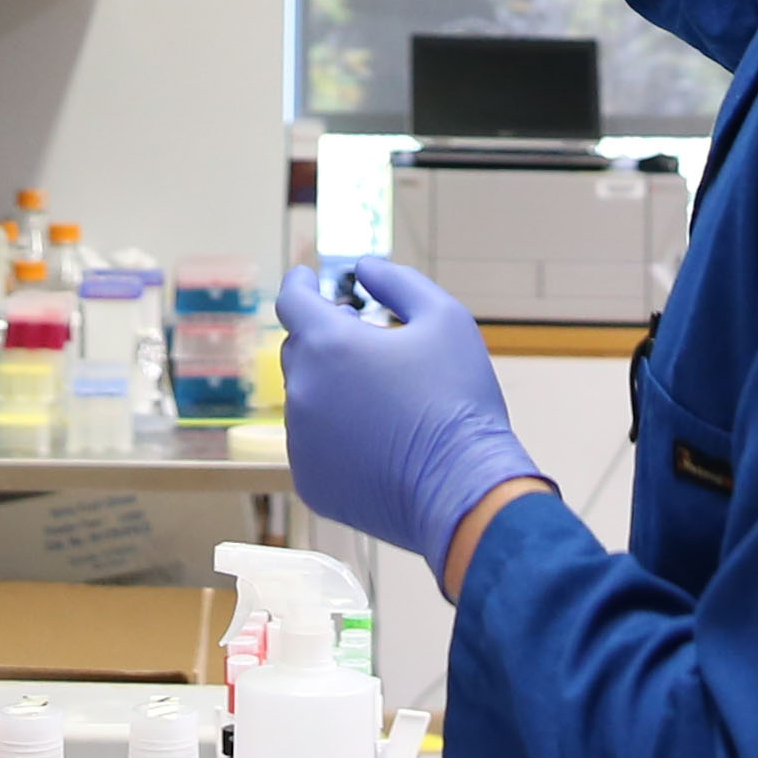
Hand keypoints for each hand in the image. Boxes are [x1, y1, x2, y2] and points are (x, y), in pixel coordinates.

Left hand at [275, 260, 548, 570]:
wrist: (465, 490)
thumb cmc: (459, 400)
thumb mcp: (445, 319)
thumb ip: (399, 282)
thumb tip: (364, 267)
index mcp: (328, 345)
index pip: (293, 301)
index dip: (300, 285)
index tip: (307, 278)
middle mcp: (302, 391)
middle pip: (300, 351)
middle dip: (326, 339)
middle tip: (365, 342)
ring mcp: (301, 441)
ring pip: (306, 399)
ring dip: (331, 389)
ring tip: (382, 399)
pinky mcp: (309, 481)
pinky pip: (313, 445)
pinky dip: (334, 434)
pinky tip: (376, 441)